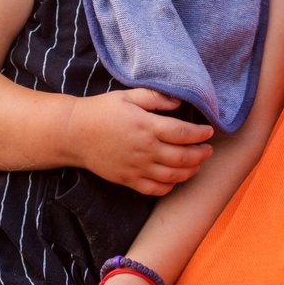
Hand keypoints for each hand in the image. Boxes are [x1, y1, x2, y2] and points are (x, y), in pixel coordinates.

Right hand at [68, 89, 214, 194]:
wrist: (74, 133)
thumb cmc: (101, 111)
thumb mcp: (128, 96)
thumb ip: (155, 97)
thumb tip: (178, 103)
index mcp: (147, 126)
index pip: (184, 133)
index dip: (200, 134)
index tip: (209, 132)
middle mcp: (146, 149)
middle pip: (183, 157)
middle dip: (201, 155)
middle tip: (208, 150)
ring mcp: (137, 168)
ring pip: (173, 176)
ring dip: (190, 171)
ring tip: (197, 165)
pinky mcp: (128, 180)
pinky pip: (155, 189)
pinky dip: (169, 187)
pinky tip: (174, 179)